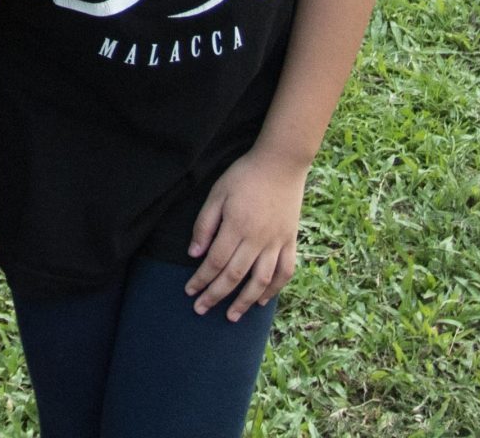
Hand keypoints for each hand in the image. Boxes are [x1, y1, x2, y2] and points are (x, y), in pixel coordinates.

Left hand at [184, 147, 306, 320]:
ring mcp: (277, 243)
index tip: (189, 292)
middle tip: (201, 310)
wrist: (281, 163)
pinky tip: (261, 301)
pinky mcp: (290, 242)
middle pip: (234, 276)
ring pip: (260, 281)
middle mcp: (257, 240)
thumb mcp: (217, 193)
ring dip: (244, 302)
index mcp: (236, 227)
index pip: (215, 262)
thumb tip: (195, 254)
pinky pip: (284, 273)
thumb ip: (205, 223)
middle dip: (216, 296)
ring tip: (231, 316)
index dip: (201, 279)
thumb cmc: (244, 176)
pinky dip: (274, 290)